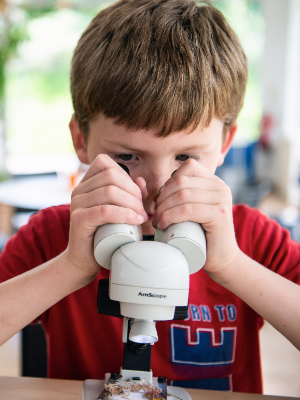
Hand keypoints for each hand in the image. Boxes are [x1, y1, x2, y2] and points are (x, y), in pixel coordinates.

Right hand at [66, 154, 147, 278]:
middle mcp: (78, 190)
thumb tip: (141, 180)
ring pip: (110, 192)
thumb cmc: (104, 234)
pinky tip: (135, 221)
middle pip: (111, 176)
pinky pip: (105, 210)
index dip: (126, 177)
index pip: (106, 164)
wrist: (84, 260)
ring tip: (140, 217)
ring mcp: (77, 204)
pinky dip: (124, 214)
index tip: (136, 196)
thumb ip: (130, 194)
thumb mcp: (119, 210)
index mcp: (86, 183)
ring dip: (132, 204)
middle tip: (142, 210)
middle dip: (133, 191)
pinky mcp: (79, 219)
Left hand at [154, 159, 239, 275]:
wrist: (221, 259)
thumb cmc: (200, 235)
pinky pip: (187, 210)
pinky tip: (164, 226)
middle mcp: (220, 186)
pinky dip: (170, 217)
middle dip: (162, 198)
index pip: (188, 166)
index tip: (162, 201)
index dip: (169, 182)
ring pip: (182, 195)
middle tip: (156, 215)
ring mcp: (222, 199)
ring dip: (163, 209)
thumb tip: (145, 185)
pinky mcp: (219, 214)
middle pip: (181, 181)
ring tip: (158, 222)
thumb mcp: (190, 209)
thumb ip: (179, 194)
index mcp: (214, 182)